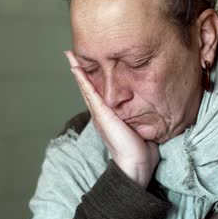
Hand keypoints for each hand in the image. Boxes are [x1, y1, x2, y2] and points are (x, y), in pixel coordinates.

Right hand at [65, 51, 159, 187]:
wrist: (135, 164)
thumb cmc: (140, 149)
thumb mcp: (138, 125)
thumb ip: (138, 115)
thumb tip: (146, 106)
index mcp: (107, 115)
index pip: (97, 92)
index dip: (91, 78)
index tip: (87, 63)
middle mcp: (100, 113)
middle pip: (87, 87)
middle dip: (80, 70)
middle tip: (71, 54)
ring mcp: (98, 113)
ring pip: (85, 87)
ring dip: (78, 70)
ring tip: (70, 56)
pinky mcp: (101, 114)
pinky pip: (89, 92)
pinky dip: (82, 80)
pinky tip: (77, 68)